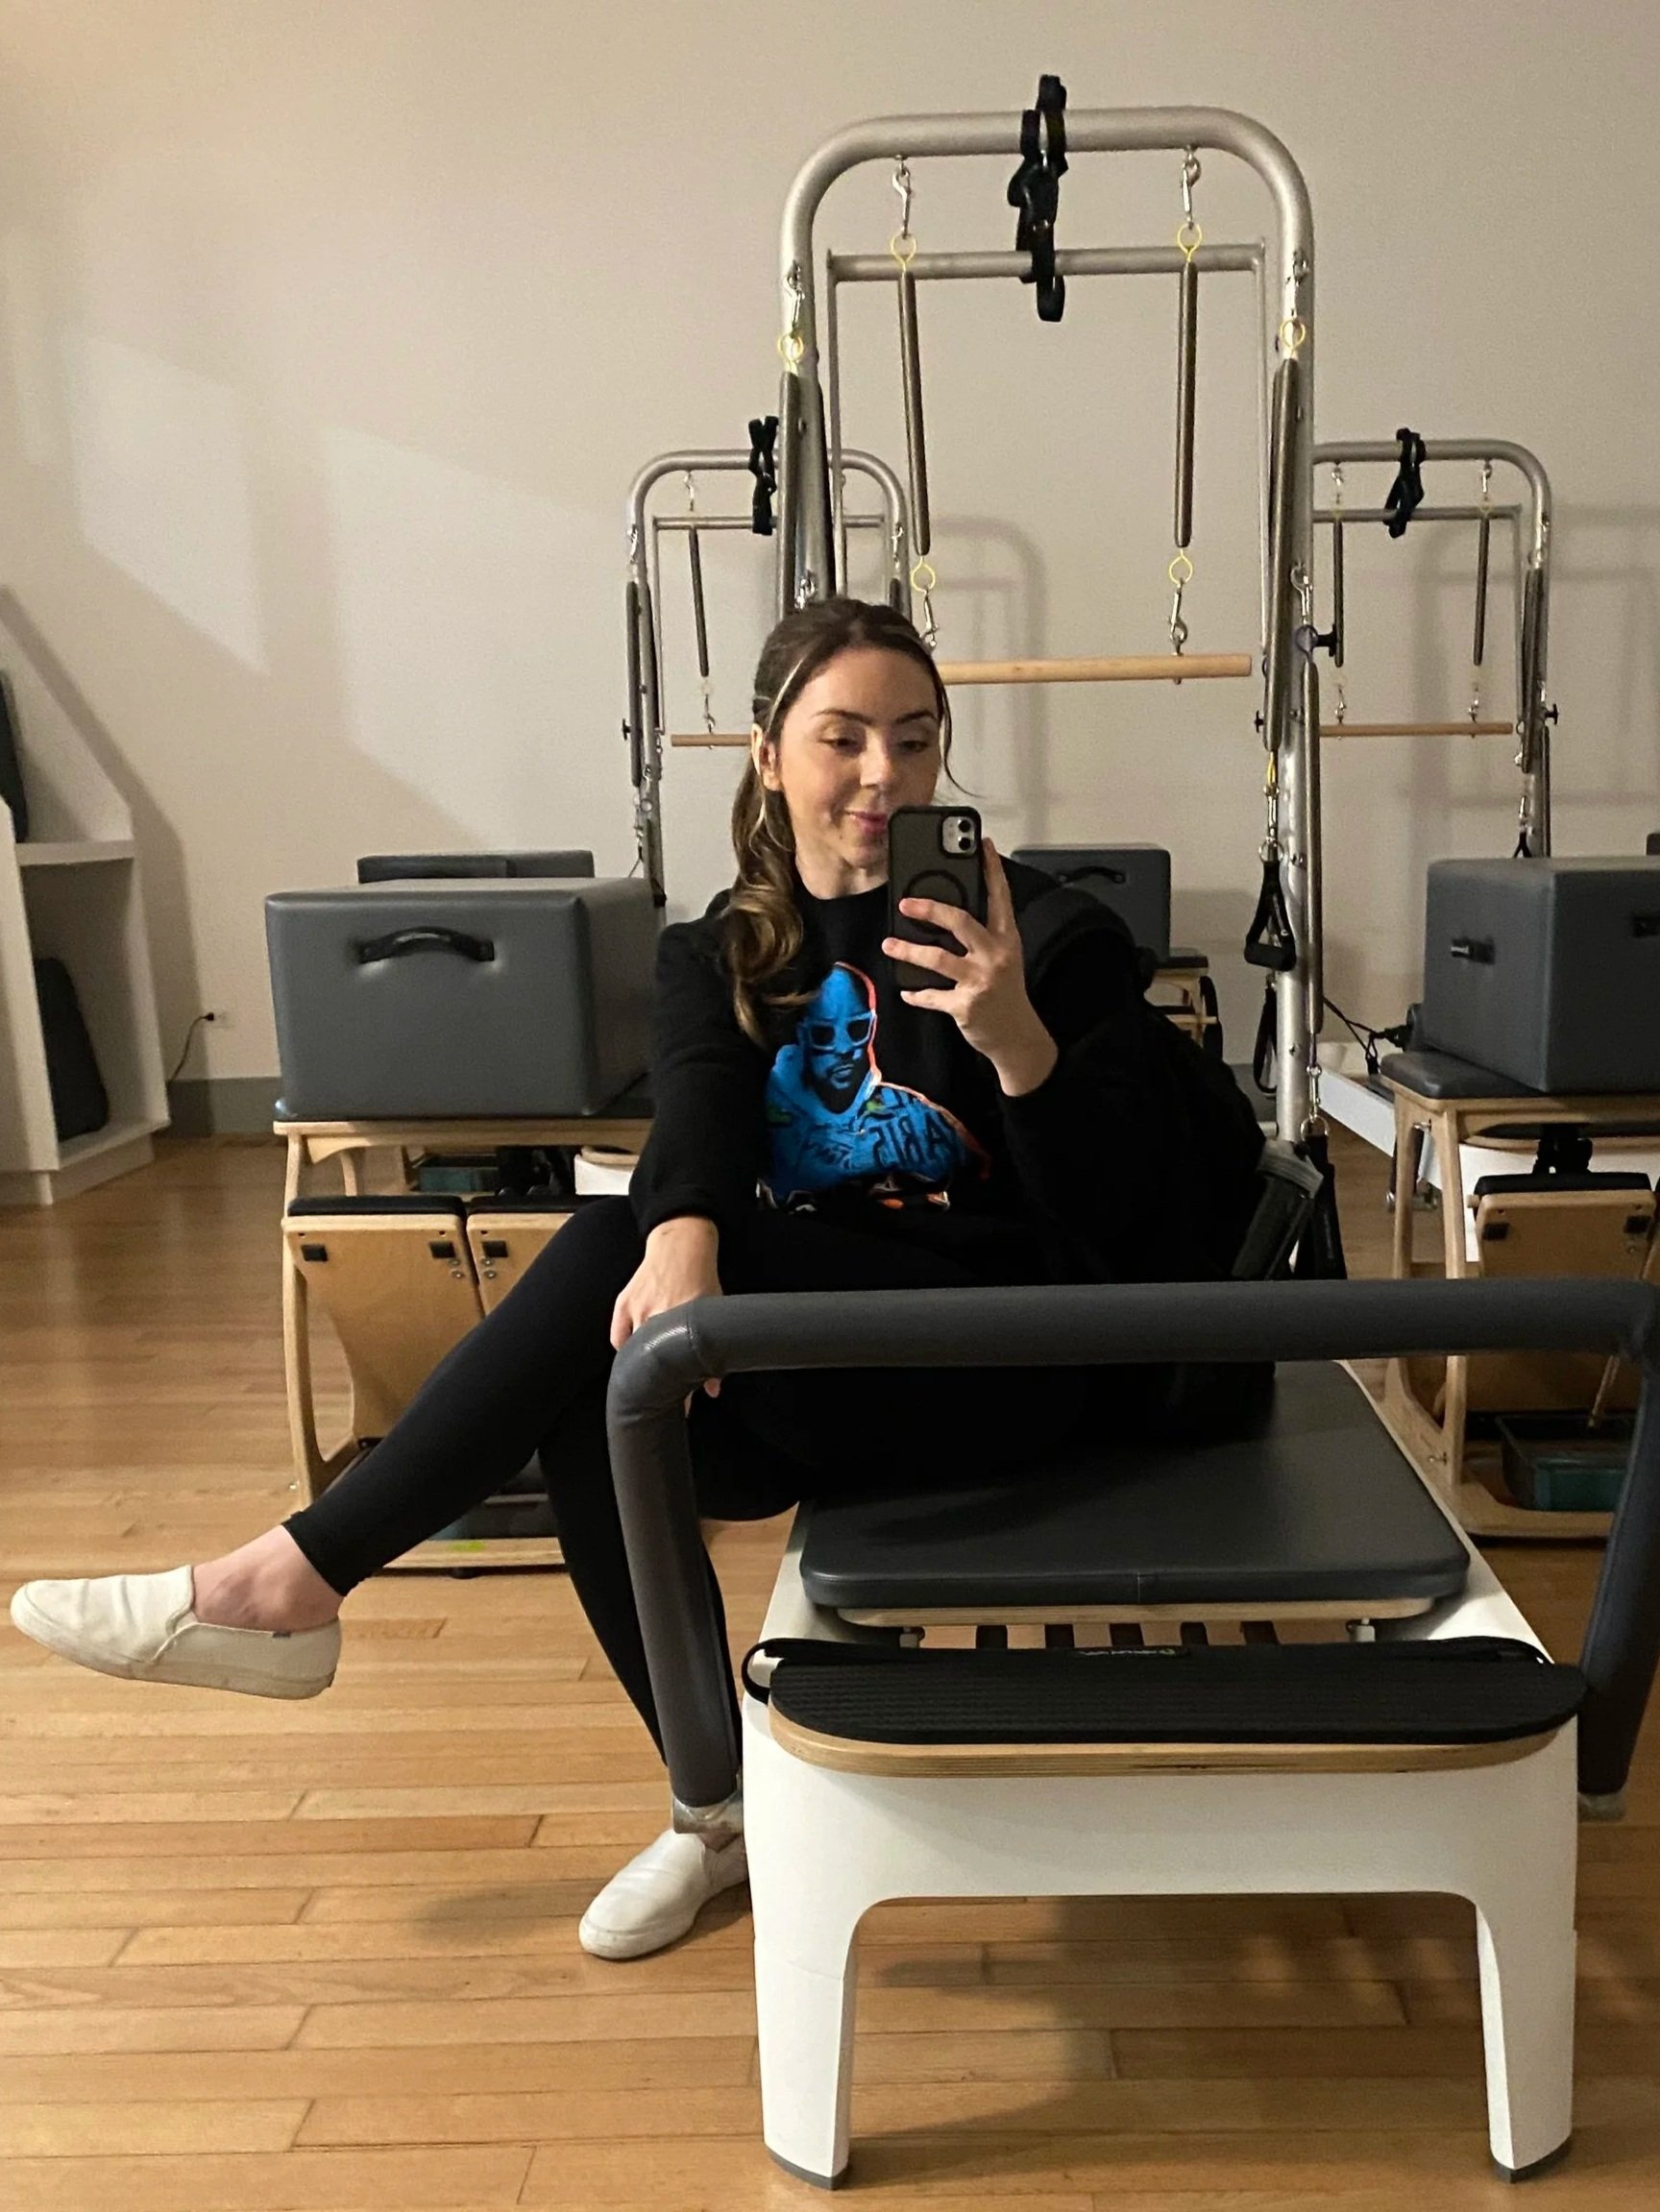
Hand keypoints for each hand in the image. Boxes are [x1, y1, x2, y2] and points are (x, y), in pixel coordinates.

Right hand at [610, 1215, 723, 1396]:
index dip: (681, 1393)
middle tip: (664, 1396)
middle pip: (654, 1362)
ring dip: (642, 1367)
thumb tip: (713, 1387)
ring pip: (633, 1353)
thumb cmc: (700, 1275)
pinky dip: (626, 1350)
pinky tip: (635, 1356)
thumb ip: (714, 1350)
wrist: (680, 1243)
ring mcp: (638, 1308)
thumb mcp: (714, 1310)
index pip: (681, 1365)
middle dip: (659, 1384)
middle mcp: (659, 1313)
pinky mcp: (623, 1303)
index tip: (681, 1410)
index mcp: (685, 1315)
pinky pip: (618, 1339)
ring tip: (650, 1377)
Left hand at [882, 838, 1058, 1096]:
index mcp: (1007, 939)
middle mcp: (995, 955)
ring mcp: (980, 980)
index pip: (1000, 897)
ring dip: (908, 951)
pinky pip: (932, 995)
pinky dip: (917, 993)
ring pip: (938, 958)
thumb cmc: (1005, 993)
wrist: (1017, 1037)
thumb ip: (983, 936)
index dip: (991, 869)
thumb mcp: (1004, 958)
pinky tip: (907, 990)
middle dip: (931, 909)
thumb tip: (946, 915)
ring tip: (889, 945)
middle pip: (961, 922)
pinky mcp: (965, 1005)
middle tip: (906, 904)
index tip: (981, 844)